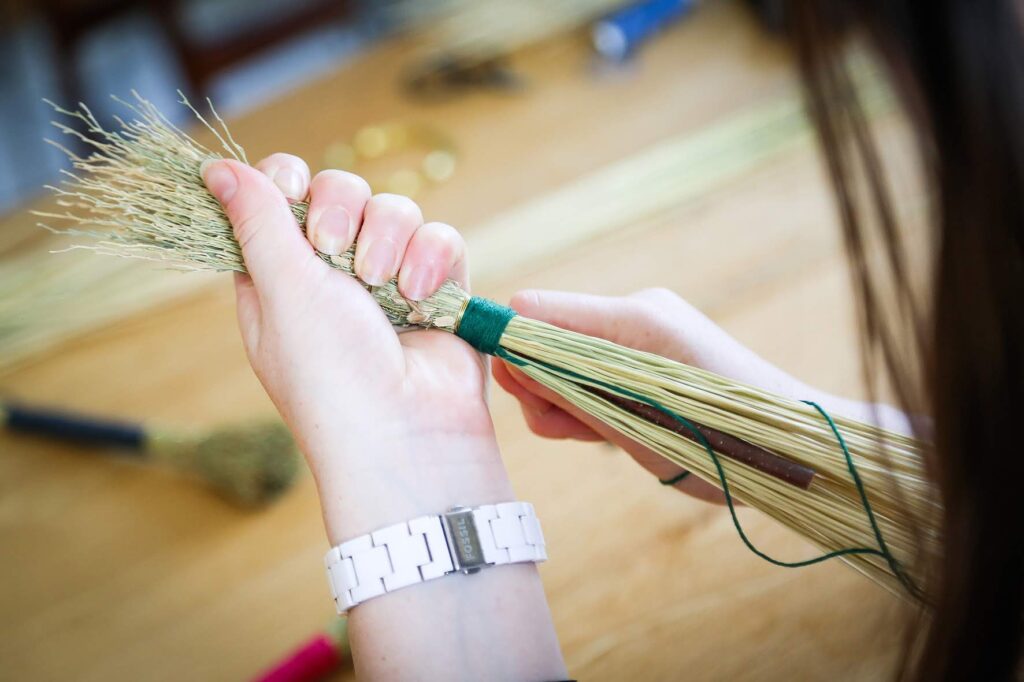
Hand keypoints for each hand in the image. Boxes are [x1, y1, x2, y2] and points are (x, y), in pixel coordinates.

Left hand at [201, 153, 509, 540]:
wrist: (408, 434)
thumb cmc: (331, 375)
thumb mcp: (282, 292)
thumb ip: (258, 221)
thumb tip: (216, 166)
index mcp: (280, 277)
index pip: (279, 196)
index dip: (286, 182)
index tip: (292, 192)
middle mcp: (333, 275)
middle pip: (341, 189)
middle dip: (342, 211)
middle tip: (335, 250)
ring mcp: (390, 281)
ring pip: (396, 209)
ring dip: (390, 241)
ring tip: (386, 288)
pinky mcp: (440, 290)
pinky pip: (441, 238)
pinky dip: (432, 260)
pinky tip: (420, 298)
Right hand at [493, 288, 821, 502]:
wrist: (800, 450)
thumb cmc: (726, 442)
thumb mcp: (635, 426)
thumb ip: (570, 392)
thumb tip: (509, 366)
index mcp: (635, 318)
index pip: (535, 308)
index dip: (510, 348)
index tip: (520, 398)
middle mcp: (638, 311)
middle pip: (546, 331)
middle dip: (537, 382)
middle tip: (566, 429)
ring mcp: (648, 330)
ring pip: (568, 354)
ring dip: (564, 396)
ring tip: (596, 435)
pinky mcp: (654, 352)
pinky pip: (597, 365)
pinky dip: (590, 397)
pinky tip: (610, 426)